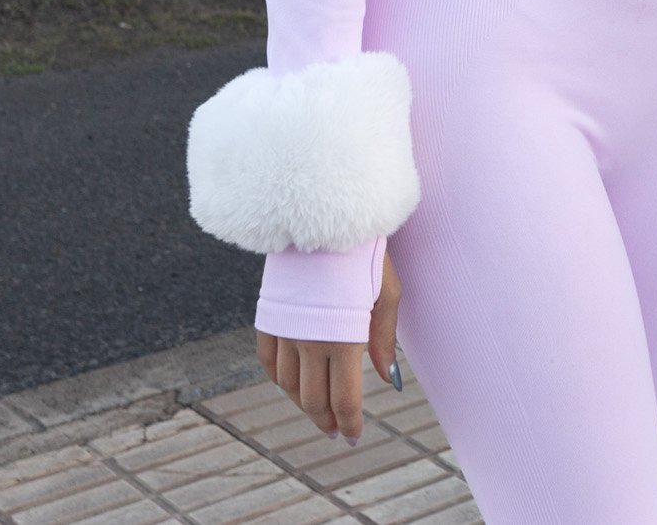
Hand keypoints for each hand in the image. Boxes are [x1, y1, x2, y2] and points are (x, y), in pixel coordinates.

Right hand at [254, 258, 402, 441]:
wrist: (322, 220)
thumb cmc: (363, 255)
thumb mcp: (387, 294)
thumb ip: (383, 340)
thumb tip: (388, 380)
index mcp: (342, 339)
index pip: (343, 399)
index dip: (349, 424)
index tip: (354, 437)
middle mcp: (309, 341)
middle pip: (313, 399)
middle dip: (327, 421)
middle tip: (338, 432)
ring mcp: (285, 331)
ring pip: (288, 386)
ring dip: (303, 404)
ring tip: (319, 411)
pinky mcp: (268, 318)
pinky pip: (268, 362)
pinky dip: (279, 380)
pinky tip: (291, 384)